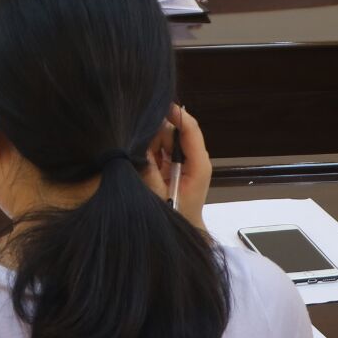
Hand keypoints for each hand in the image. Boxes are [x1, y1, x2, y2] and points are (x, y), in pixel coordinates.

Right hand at [144, 104, 211, 233]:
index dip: (176, 114)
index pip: (190, 129)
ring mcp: (186, 160)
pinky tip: (147, 165)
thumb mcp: (158, 194)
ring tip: (146, 164)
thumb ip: (149, 168)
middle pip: (175, 131)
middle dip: (157, 135)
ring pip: (166, 137)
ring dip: (152, 144)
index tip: (157, 105)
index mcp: (198, 165)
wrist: (183, 233)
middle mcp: (195, 158)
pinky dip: (151, 151)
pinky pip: (161, 147)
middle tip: (144, 153)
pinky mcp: (176, 164)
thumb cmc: (175, 216)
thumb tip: (139, 143)